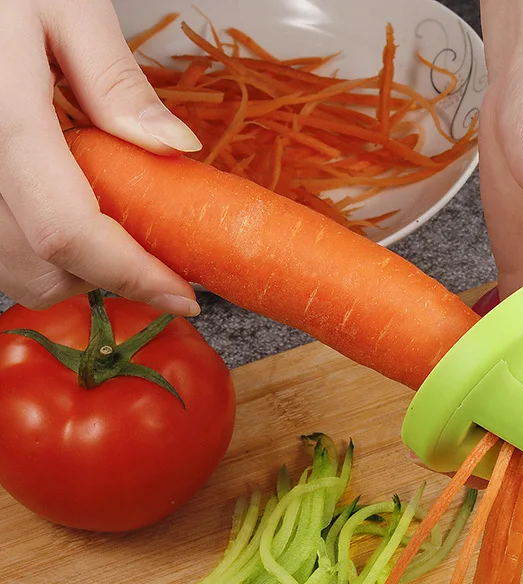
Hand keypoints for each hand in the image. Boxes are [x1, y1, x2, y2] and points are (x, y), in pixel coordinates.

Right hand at [0, 0, 200, 314]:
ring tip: (111, 224)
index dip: (131, 276)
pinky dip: (41, 252)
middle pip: (43, 268)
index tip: (183, 295)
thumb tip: (177, 148)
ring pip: (17, 272)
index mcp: (1, 122)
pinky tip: (69, 212)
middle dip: (111, 274)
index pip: (68, 232)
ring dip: (76, 268)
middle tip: (155, 249)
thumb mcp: (62, 4)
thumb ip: (114, 81)